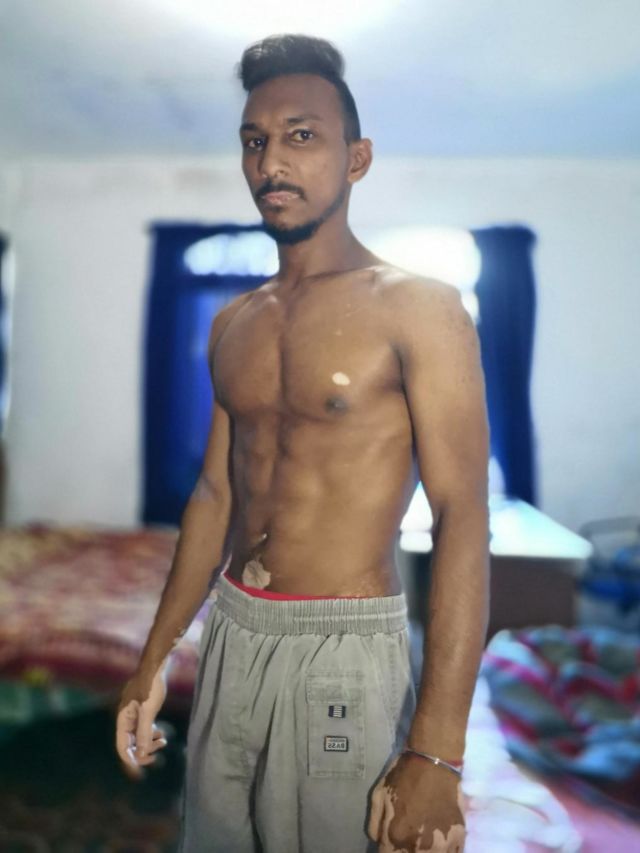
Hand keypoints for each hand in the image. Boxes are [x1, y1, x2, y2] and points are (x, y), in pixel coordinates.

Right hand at [115, 664, 169, 778]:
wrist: (156, 665)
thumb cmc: (151, 686)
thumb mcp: (148, 711)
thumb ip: (144, 733)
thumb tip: (141, 754)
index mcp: (122, 719)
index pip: (122, 747)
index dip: (130, 760)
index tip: (141, 771)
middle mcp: (125, 718)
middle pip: (130, 743)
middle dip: (143, 750)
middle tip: (158, 752)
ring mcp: (133, 713)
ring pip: (138, 735)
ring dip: (149, 742)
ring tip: (163, 741)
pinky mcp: (142, 708)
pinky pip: (143, 727)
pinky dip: (151, 733)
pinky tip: (160, 733)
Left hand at [368, 752, 465, 851]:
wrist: (434, 760)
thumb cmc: (404, 775)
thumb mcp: (379, 795)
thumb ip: (375, 826)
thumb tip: (380, 844)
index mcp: (396, 835)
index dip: (388, 851)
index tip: (392, 843)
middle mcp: (419, 846)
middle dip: (406, 851)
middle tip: (408, 834)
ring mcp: (441, 844)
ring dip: (425, 851)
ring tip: (423, 837)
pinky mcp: (459, 837)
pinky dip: (444, 851)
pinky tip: (439, 842)